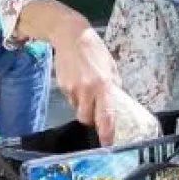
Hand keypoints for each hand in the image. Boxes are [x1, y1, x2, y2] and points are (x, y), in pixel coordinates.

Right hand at [54, 24, 121, 143]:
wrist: (70, 36)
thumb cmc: (94, 49)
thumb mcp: (110, 66)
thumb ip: (113, 85)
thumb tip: (116, 101)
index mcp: (104, 85)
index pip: (106, 116)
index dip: (107, 133)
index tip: (108, 143)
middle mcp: (88, 90)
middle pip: (87, 118)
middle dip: (90, 118)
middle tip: (94, 109)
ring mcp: (73, 89)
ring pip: (77, 108)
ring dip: (82, 104)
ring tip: (85, 87)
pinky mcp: (62, 86)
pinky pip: (70, 98)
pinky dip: (74, 94)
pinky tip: (77, 80)